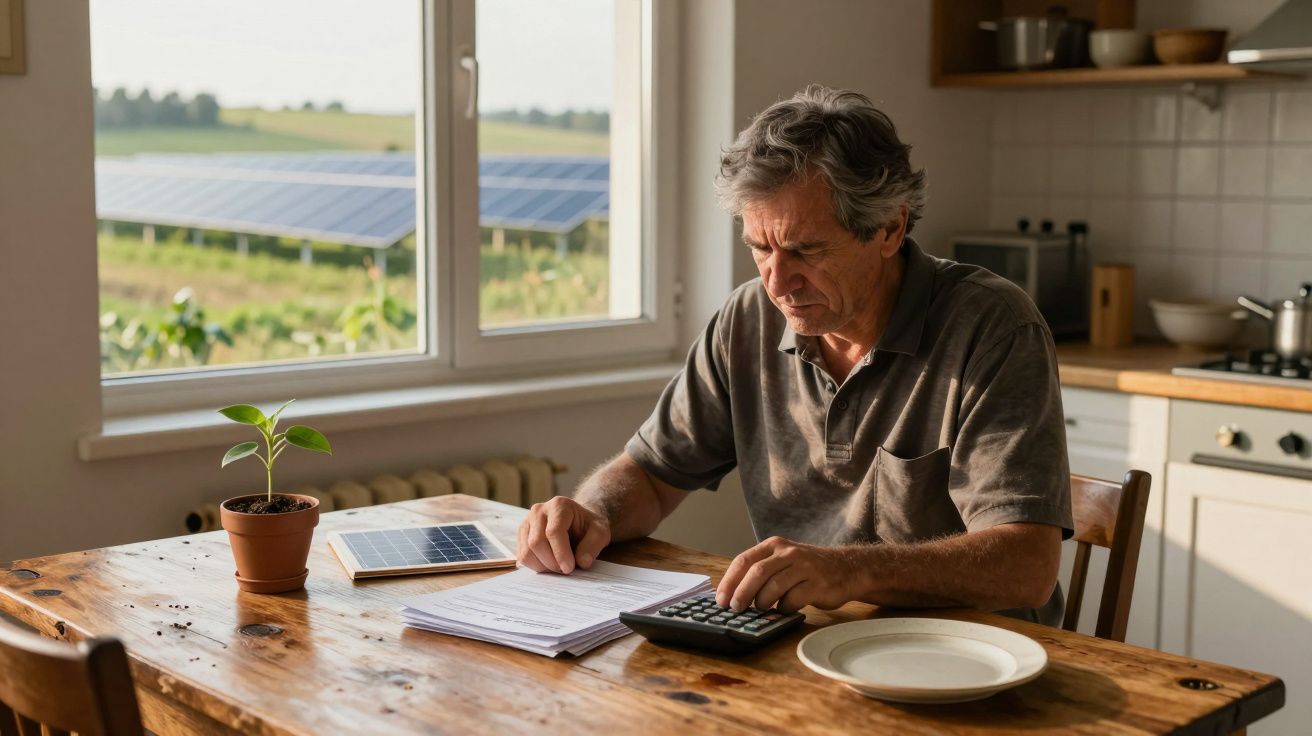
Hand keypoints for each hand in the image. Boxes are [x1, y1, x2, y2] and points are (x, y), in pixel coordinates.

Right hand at [516, 496, 610, 574]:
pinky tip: (549, 564)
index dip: (560, 553)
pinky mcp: (522, 535)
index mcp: (559, 505)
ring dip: (543, 566)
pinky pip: (521, 556)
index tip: (569, 568)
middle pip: (536, 543)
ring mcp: (527, 522)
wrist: (577, 522)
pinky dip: (535, 566)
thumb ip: (593, 545)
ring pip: (526, 551)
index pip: (553, 531)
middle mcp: (539, 511)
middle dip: (551, 562)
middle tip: (566, 570)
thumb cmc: (588, 526)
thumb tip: (582, 561)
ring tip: (558, 566)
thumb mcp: (600, 532)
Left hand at [716, 537, 857, 612]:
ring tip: (762, 608)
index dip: (729, 581)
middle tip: (735, 608)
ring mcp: (804, 567)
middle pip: (757, 572)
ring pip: (774, 586)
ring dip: (763, 602)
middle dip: (742, 593)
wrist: (847, 568)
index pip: (744, 560)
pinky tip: (786, 608)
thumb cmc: (808, 569)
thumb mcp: (782, 560)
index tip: (721, 599)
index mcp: (774, 546)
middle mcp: (788, 553)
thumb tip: (732, 594)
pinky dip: (785, 608)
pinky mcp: (818, 584)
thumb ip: (761, 571)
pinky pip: (794, 599)